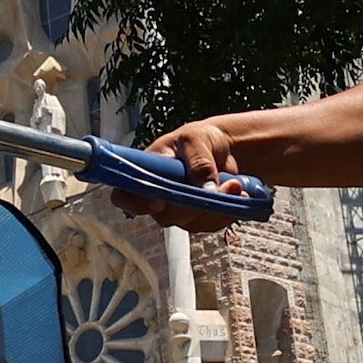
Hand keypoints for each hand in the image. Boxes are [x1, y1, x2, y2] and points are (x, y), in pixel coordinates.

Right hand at [113, 112, 259, 224]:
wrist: (224, 149)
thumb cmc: (200, 139)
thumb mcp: (197, 139)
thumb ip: (198, 161)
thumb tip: (206, 189)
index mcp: (146, 172)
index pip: (124, 196)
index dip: (136, 203)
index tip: (158, 200)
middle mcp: (156, 196)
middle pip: (165, 215)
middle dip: (194, 203)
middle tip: (221, 185)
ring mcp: (177, 211)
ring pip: (191, 222)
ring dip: (217, 206)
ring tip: (235, 183)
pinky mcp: (198, 219)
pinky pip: (211, 223)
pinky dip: (227, 210)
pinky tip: (238, 193)